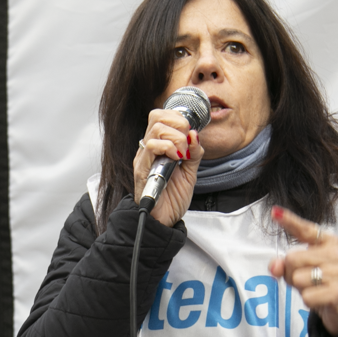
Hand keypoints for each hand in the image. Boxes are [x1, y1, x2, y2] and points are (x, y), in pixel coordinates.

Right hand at [133, 110, 203, 226]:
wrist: (164, 220)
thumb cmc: (173, 198)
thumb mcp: (190, 171)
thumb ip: (194, 153)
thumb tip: (195, 135)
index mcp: (158, 146)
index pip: (161, 116)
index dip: (177, 118)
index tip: (189, 133)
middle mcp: (148, 149)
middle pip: (156, 116)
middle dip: (178, 123)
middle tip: (187, 141)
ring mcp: (144, 158)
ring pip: (155, 128)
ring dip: (176, 137)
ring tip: (182, 153)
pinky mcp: (142, 169)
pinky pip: (151, 147)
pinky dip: (169, 147)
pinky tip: (177, 159)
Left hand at [268, 206, 337, 336]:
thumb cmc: (322, 284)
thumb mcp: (302, 271)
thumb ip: (285, 264)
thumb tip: (275, 265)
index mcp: (329, 243)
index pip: (306, 230)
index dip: (289, 221)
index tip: (274, 212)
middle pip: (292, 259)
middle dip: (291, 273)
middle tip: (308, 281)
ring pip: (297, 278)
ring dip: (300, 289)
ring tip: (315, 290)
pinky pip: (306, 296)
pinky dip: (308, 301)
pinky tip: (321, 300)